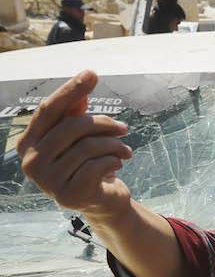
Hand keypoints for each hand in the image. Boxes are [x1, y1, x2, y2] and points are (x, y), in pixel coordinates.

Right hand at [16, 70, 133, 220]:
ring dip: (115, 145)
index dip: (71, 90)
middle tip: (124, 128)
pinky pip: (97, 165)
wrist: (103, 202)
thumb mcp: (81, 136)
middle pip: (73, 126)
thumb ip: (77, 111)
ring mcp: (47, 181)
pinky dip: (114, 160)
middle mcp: (30, 162)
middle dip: (104, 123)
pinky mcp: (69, 195)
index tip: (92, 74)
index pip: (49, 110)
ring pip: (88, 146)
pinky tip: (118, 164)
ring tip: (125, 150)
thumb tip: (87, 77)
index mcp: (27, 143)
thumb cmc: (89, 164)